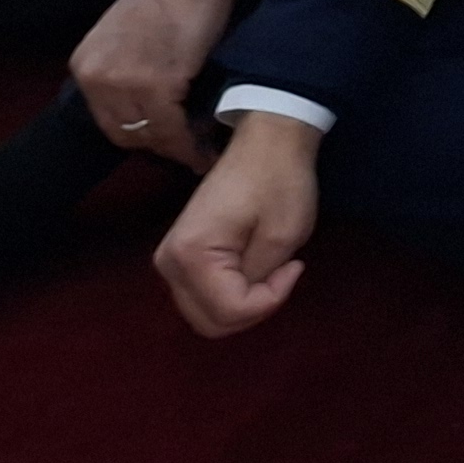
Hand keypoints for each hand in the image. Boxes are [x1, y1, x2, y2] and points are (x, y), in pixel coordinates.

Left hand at [75, 0, 259, 170]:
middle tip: (191, 150)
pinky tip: (207, 145)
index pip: (109, 122)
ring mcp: (124, 82)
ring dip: (178, 148)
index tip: (171, 144)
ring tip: (203, 150)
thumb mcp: (132, 37)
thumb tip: (153, 110)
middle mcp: (97, 77)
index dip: (144, 137)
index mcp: (87, 66)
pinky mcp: (157, 83)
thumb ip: (131, 71)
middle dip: (160, 147)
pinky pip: (174, 129)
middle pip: (127, 134)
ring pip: (151, 136)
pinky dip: (192, 143)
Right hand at [154, 111, 320, 336]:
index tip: (295, 266)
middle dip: (253, 307)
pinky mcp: (181, 257)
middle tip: (282, 274)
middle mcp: (168, 263)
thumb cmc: (279, 181)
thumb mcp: (283, 236)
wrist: (266, 141)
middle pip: (210, 321)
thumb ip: (260, 280)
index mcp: (189, 256)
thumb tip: (246, 302)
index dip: (270, 299)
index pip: (228, 311)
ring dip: (243, 303)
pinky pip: (205, 296)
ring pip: (206, 313)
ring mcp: (170, 261)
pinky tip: (255, 267)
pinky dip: (233, 293)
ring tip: (271, 268)